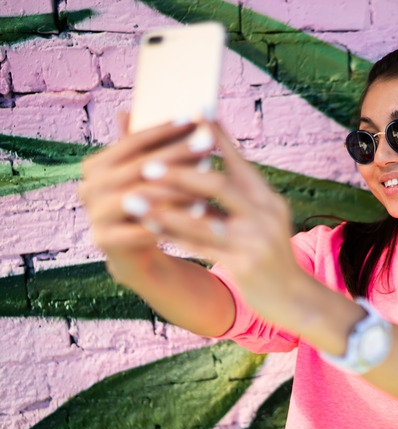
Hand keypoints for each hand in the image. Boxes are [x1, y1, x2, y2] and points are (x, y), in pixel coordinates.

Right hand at [78, 114, 207, 262]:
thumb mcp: (148, 173)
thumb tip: (161, 108)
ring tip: (207, 182)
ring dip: (176, 189)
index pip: (131, 141)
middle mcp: (88, 187)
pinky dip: (170, 221)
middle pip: (138, 167)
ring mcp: (93, 214)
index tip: (194, 119)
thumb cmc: (148, 203)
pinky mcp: (104, 241)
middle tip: (208, 146)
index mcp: (96, 165)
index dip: (163, 130)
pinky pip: (140, 228)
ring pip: (139, 196)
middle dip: (177, 155)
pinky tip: (198, 213)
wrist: (136, 251)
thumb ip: (151, 145)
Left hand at [141, 121, 307, 325]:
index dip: (217, 137)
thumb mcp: (265, 221)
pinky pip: (199, 248)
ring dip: (164, 208)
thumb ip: (239, 197)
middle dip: (181, 172)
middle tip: (147, 164)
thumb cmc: (272, 255)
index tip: (194, 113)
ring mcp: (255, 240)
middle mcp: (265, 215)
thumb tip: (205, 168)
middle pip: (219, 186)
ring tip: (134, 199)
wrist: (296, 298)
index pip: (239, 162)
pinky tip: (149, 229)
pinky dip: (172, 236)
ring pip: (202, 220)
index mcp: (268, 200)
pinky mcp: (244, 265)